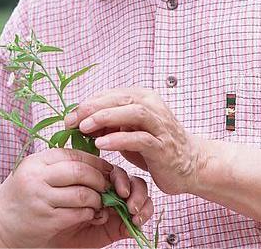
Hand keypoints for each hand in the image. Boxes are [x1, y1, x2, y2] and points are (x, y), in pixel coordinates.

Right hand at [0, 148, 152, 247]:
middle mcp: (37, 177)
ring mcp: (41, 199)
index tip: (106, 170)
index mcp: (36, 162)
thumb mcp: (32, 175)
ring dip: (97, 200)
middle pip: (81, 172)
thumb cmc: (17, 199)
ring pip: (84, 194)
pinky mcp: (47, 220)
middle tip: (106, 187)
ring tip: (97, 204)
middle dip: (99, 180)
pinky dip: (89, 214)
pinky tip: (87, 215)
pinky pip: (78, 214)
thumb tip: (92, 164)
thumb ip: (57, 168)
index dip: (95, 162)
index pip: (74, 154)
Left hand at [65, 87, 209, 195]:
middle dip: (92, 108)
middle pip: (119, 99)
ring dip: (106, 118)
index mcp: (142, 98)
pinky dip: (119, 139)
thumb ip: (110, 123)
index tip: (69, 117)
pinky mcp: (163, 146)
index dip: (88, 104)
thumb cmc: (155, 147)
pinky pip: (140, 139)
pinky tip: (102, 144)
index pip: (110, 95)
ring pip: (132, 113)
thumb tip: (80, 122)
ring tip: (85, 127)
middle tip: (72, 120)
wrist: (191, 164)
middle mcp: (152, 106)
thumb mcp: (129, 131)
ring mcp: (160, 125)